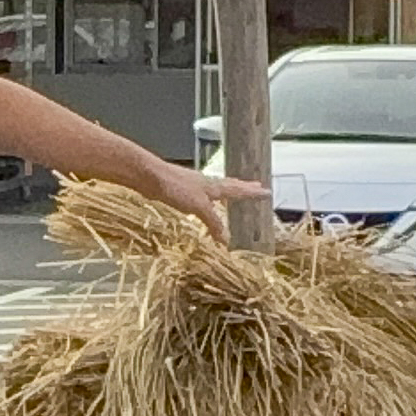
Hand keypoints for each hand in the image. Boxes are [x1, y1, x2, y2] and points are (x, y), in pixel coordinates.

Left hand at [150, 162, 268, 242]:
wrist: (149, 176)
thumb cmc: (175, 187)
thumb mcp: (198, 207)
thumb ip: (213, 222)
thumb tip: (226, 239)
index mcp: (214, 186)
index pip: (238, 189)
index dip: (251, 192)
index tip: (266, 191)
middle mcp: (206, 184)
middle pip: (229, 185)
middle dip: (243, 187)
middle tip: (256, 185)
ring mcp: (194, 186)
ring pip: (216, 188)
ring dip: (228, 190)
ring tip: (234, 191)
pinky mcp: (182, 190)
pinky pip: (203, 196)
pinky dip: (210, 199)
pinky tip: (204, 202)